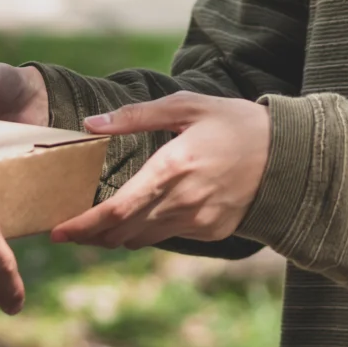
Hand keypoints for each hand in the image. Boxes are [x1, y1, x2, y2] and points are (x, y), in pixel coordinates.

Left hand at [50, 92, 269, 250]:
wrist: (289, 156)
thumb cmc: (234, 123)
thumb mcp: (187, 107)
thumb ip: (137, 116)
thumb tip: (91, 124)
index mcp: (173, 166)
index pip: (118, 208)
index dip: (84, 224)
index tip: (58, 230)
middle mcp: (183, 200)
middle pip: (122, 232)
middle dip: (90, 234)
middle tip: (67, 229)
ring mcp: (198, 220)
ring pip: (141, 239)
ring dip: (114, 235)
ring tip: (96, 224)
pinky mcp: (210, 231)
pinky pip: (166, 236)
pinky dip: (146, 230)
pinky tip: (139, 216)